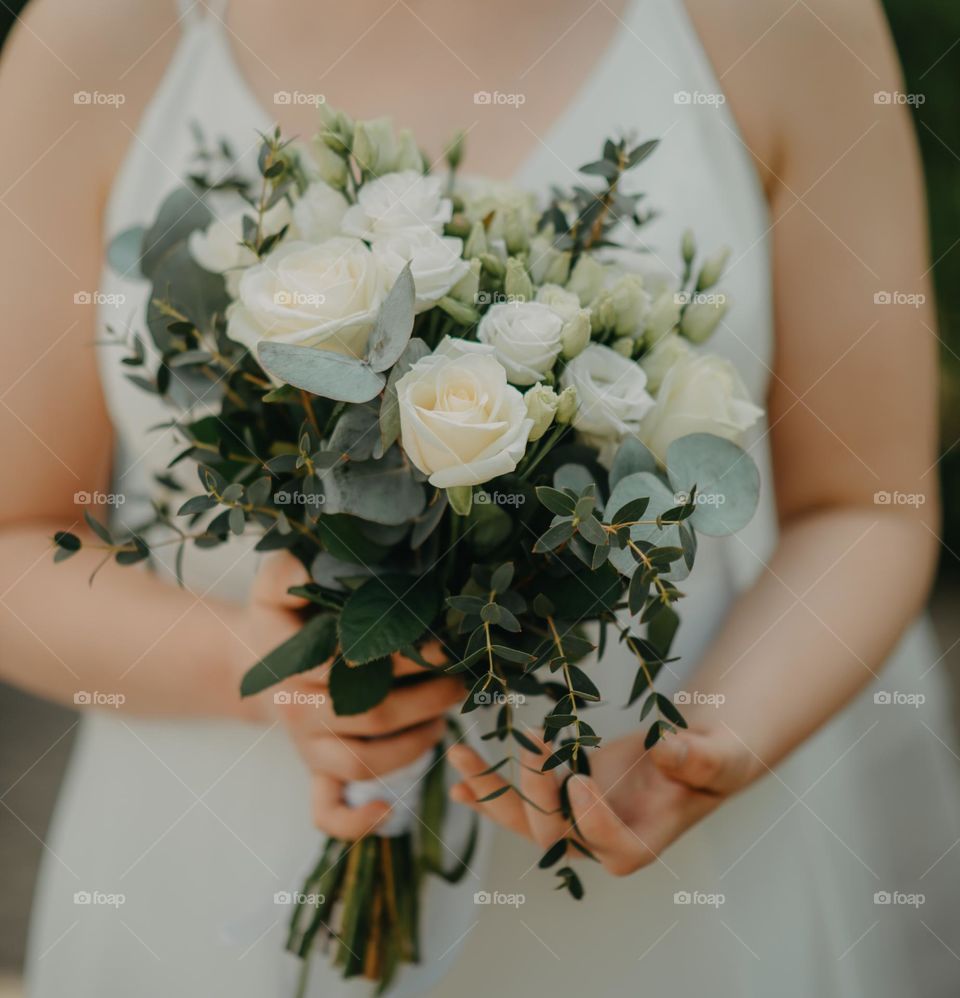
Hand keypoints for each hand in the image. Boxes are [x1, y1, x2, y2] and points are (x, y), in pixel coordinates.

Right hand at [227, 554, 460, 838]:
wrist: (255, 659)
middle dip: (424, 701)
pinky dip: (353, 822)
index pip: (347, 667)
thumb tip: (313, 563)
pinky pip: (324, 811)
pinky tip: (385, 811)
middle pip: (368, 717)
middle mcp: (296, 711)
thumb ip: (291, 572)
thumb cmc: (281, 616)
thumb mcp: (277, 584)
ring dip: (411, 748)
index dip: (397, 658)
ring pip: (359, 764)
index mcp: (290, 664)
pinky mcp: (313, 770)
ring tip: (446, 721)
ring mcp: (306, 746)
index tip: (437, 645)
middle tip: (460, 681)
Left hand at [448, 724, 756, 875]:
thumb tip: (668, 748)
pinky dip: (488, 794)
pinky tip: (459, 785)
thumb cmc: (712, 761)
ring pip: (525, 820)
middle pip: (556, 832)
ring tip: (458, 760)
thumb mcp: (718, 758)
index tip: (579, 778)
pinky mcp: (560, 798)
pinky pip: (519, 804)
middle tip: (531, 743)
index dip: (591, 818)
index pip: (608, 845)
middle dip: (536, 790)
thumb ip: (698, 759)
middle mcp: (600, 843)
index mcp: (640, 843)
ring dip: (490, 792)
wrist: (691, 754)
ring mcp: (574, 822)